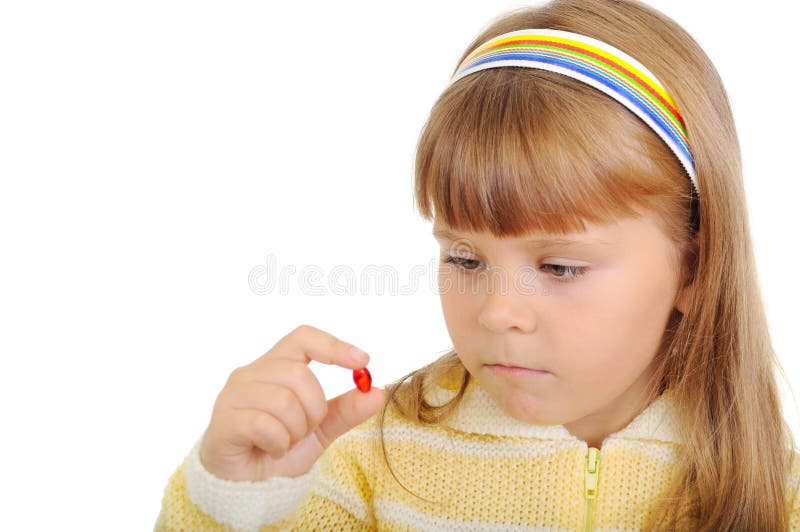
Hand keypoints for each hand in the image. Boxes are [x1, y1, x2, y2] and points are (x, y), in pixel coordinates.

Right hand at [198, 325, 384, 480]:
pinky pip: (263, 424)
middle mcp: (250, 373)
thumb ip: (345, 411)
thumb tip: (377, 392)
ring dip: (295, 430)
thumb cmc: (278, 450)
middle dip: (314, 409)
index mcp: (275, 366)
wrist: (247, 488)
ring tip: (285, 442)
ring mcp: (233, 395)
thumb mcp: (320, 431)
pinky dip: (278, 443)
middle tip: (305, 430)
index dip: (333, 345)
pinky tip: (271, 450)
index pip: (303, 338)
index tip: (362, 360)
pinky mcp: (223, 420)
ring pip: (283, 400)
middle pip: (300, 373)